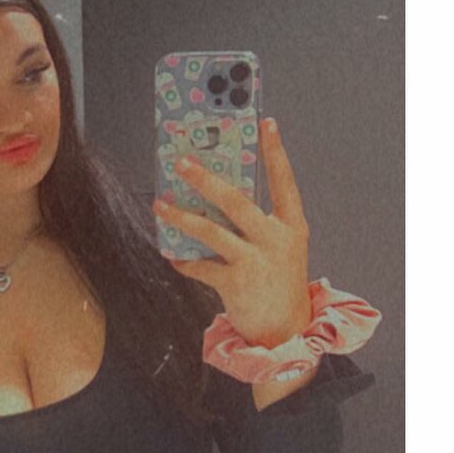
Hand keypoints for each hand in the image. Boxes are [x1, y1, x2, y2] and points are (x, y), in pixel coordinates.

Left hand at [152, 118, 311, 347]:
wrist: (285, 330)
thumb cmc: (277, 281)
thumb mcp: (279, 247)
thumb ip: (256, 223)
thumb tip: (215, 196)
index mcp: (292, 226)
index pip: (285, 181)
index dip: (276, 151)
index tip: (265, 122)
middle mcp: (276, 239)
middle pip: (236, 200)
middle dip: (205, 179)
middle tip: (182, 163)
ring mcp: (257, 261)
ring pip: (211, 231)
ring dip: (181, 217)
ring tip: (160, 205)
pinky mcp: (236, 283)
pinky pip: (200, 265)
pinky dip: (183, 260)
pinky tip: (171, 255)